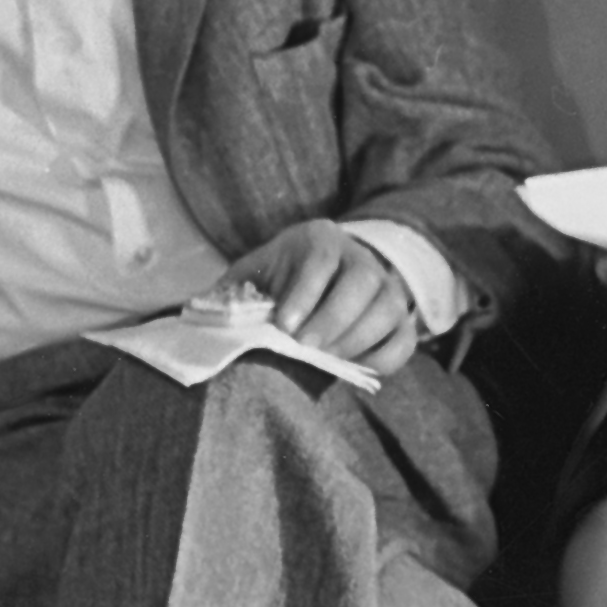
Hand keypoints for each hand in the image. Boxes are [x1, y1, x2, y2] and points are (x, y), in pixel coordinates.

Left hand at [232, 220, 424, 374]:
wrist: (315, 281)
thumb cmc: (277, 280)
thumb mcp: (252, 275)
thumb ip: (231, 292)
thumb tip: (202, 313)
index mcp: (320, 238)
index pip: (321, 258)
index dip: (305, 292)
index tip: (284, 326)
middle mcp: (360, 257)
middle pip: (363, 280)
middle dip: (335, 317)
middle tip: (307, 347)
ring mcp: (386, 287)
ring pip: (389, 308)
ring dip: (358, 339)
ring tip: (326, 360)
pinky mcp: (400, 319)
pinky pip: (404, 339)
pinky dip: (383, 358)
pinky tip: (354, 368)